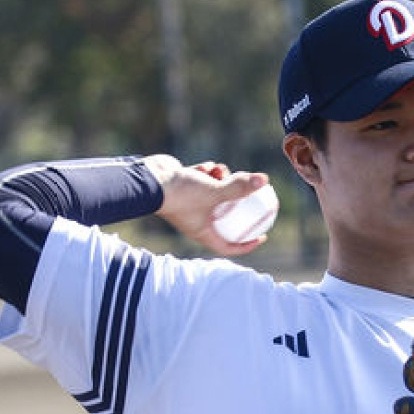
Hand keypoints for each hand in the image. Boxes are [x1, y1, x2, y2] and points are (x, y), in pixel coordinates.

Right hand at [144, 154, 269, 256]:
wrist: (149, 179)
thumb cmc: (180, 193)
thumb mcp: (215, 192)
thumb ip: (239, 187)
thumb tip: (264, 180)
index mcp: (202, 232)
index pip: (228, 246)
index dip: (247, 244)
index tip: (262, 235)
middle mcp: (196, 220)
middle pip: (226, 216)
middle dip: (238, 202)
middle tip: (252, 193)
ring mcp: (190, 203)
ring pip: (216, 193)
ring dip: (223, 180)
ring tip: (222, 172)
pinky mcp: (185, 187)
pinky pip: (204, 181)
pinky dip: (208, 173)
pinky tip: (207, 166)